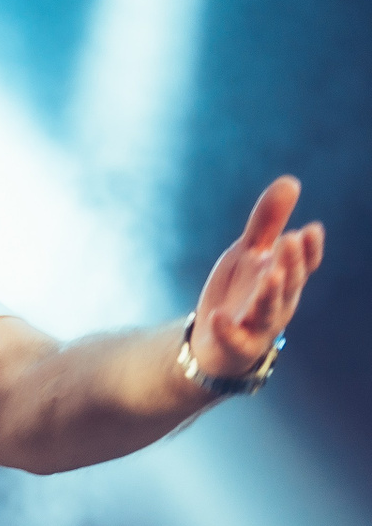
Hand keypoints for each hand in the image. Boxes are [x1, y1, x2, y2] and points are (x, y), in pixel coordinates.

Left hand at [190, 175, 324, 377]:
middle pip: (290, 283)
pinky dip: (227, 329)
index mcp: (285, 278)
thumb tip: (290, 181)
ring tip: (269, 275)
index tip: (310, 229)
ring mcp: (259, 325)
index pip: (304, 264)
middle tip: (289, 239)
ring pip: (269, 311)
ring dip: (270, 294)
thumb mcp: (250, 253)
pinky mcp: (236, 345)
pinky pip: (234, 339)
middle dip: (291, 263)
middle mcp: (278, 302)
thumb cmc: (240, 291)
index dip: (309, 249)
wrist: (214, 339)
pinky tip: (217, 316)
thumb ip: (267, 222)